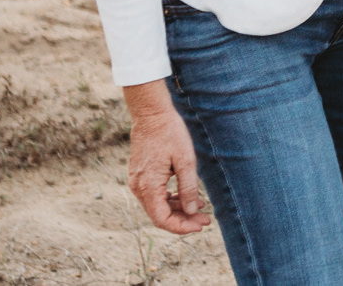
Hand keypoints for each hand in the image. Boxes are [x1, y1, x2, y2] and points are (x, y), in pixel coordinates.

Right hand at [122, 80, 211, 233]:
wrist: (151, 114)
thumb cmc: (170, 134)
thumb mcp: (186, 161)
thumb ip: (188, 188)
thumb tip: (191, 212)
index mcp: (148, 186)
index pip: (162, 220)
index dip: (181, 227)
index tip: (200, 225)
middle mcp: (138, 188)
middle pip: (159, 215)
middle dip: (183, 220)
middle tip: (205, 219)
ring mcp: (137, 181)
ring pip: (157, 206)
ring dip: (178, 209)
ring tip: (201, 207)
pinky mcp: (139, 175)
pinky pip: (153, 195)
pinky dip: (169, 199)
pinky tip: (186, 196)